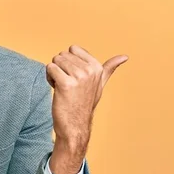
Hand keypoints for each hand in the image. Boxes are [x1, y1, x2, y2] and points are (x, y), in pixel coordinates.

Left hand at [46, 45, 127, 173]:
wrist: (75, 126)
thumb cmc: (84, 104)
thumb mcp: (100, 84)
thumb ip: (109, 68)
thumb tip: (125, 56)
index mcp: (97, 67)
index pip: (73, 48)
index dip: (69, 62)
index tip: (73, 76)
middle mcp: (90, 70)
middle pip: (62, 54)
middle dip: (60, 68)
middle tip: (67, 84)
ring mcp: (79, 77)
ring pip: (55, 60)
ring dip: (54, 73)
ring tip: (62, 87)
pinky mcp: (66, 84)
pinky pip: (50, 68)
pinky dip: (49, 78)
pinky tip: (56, 89)